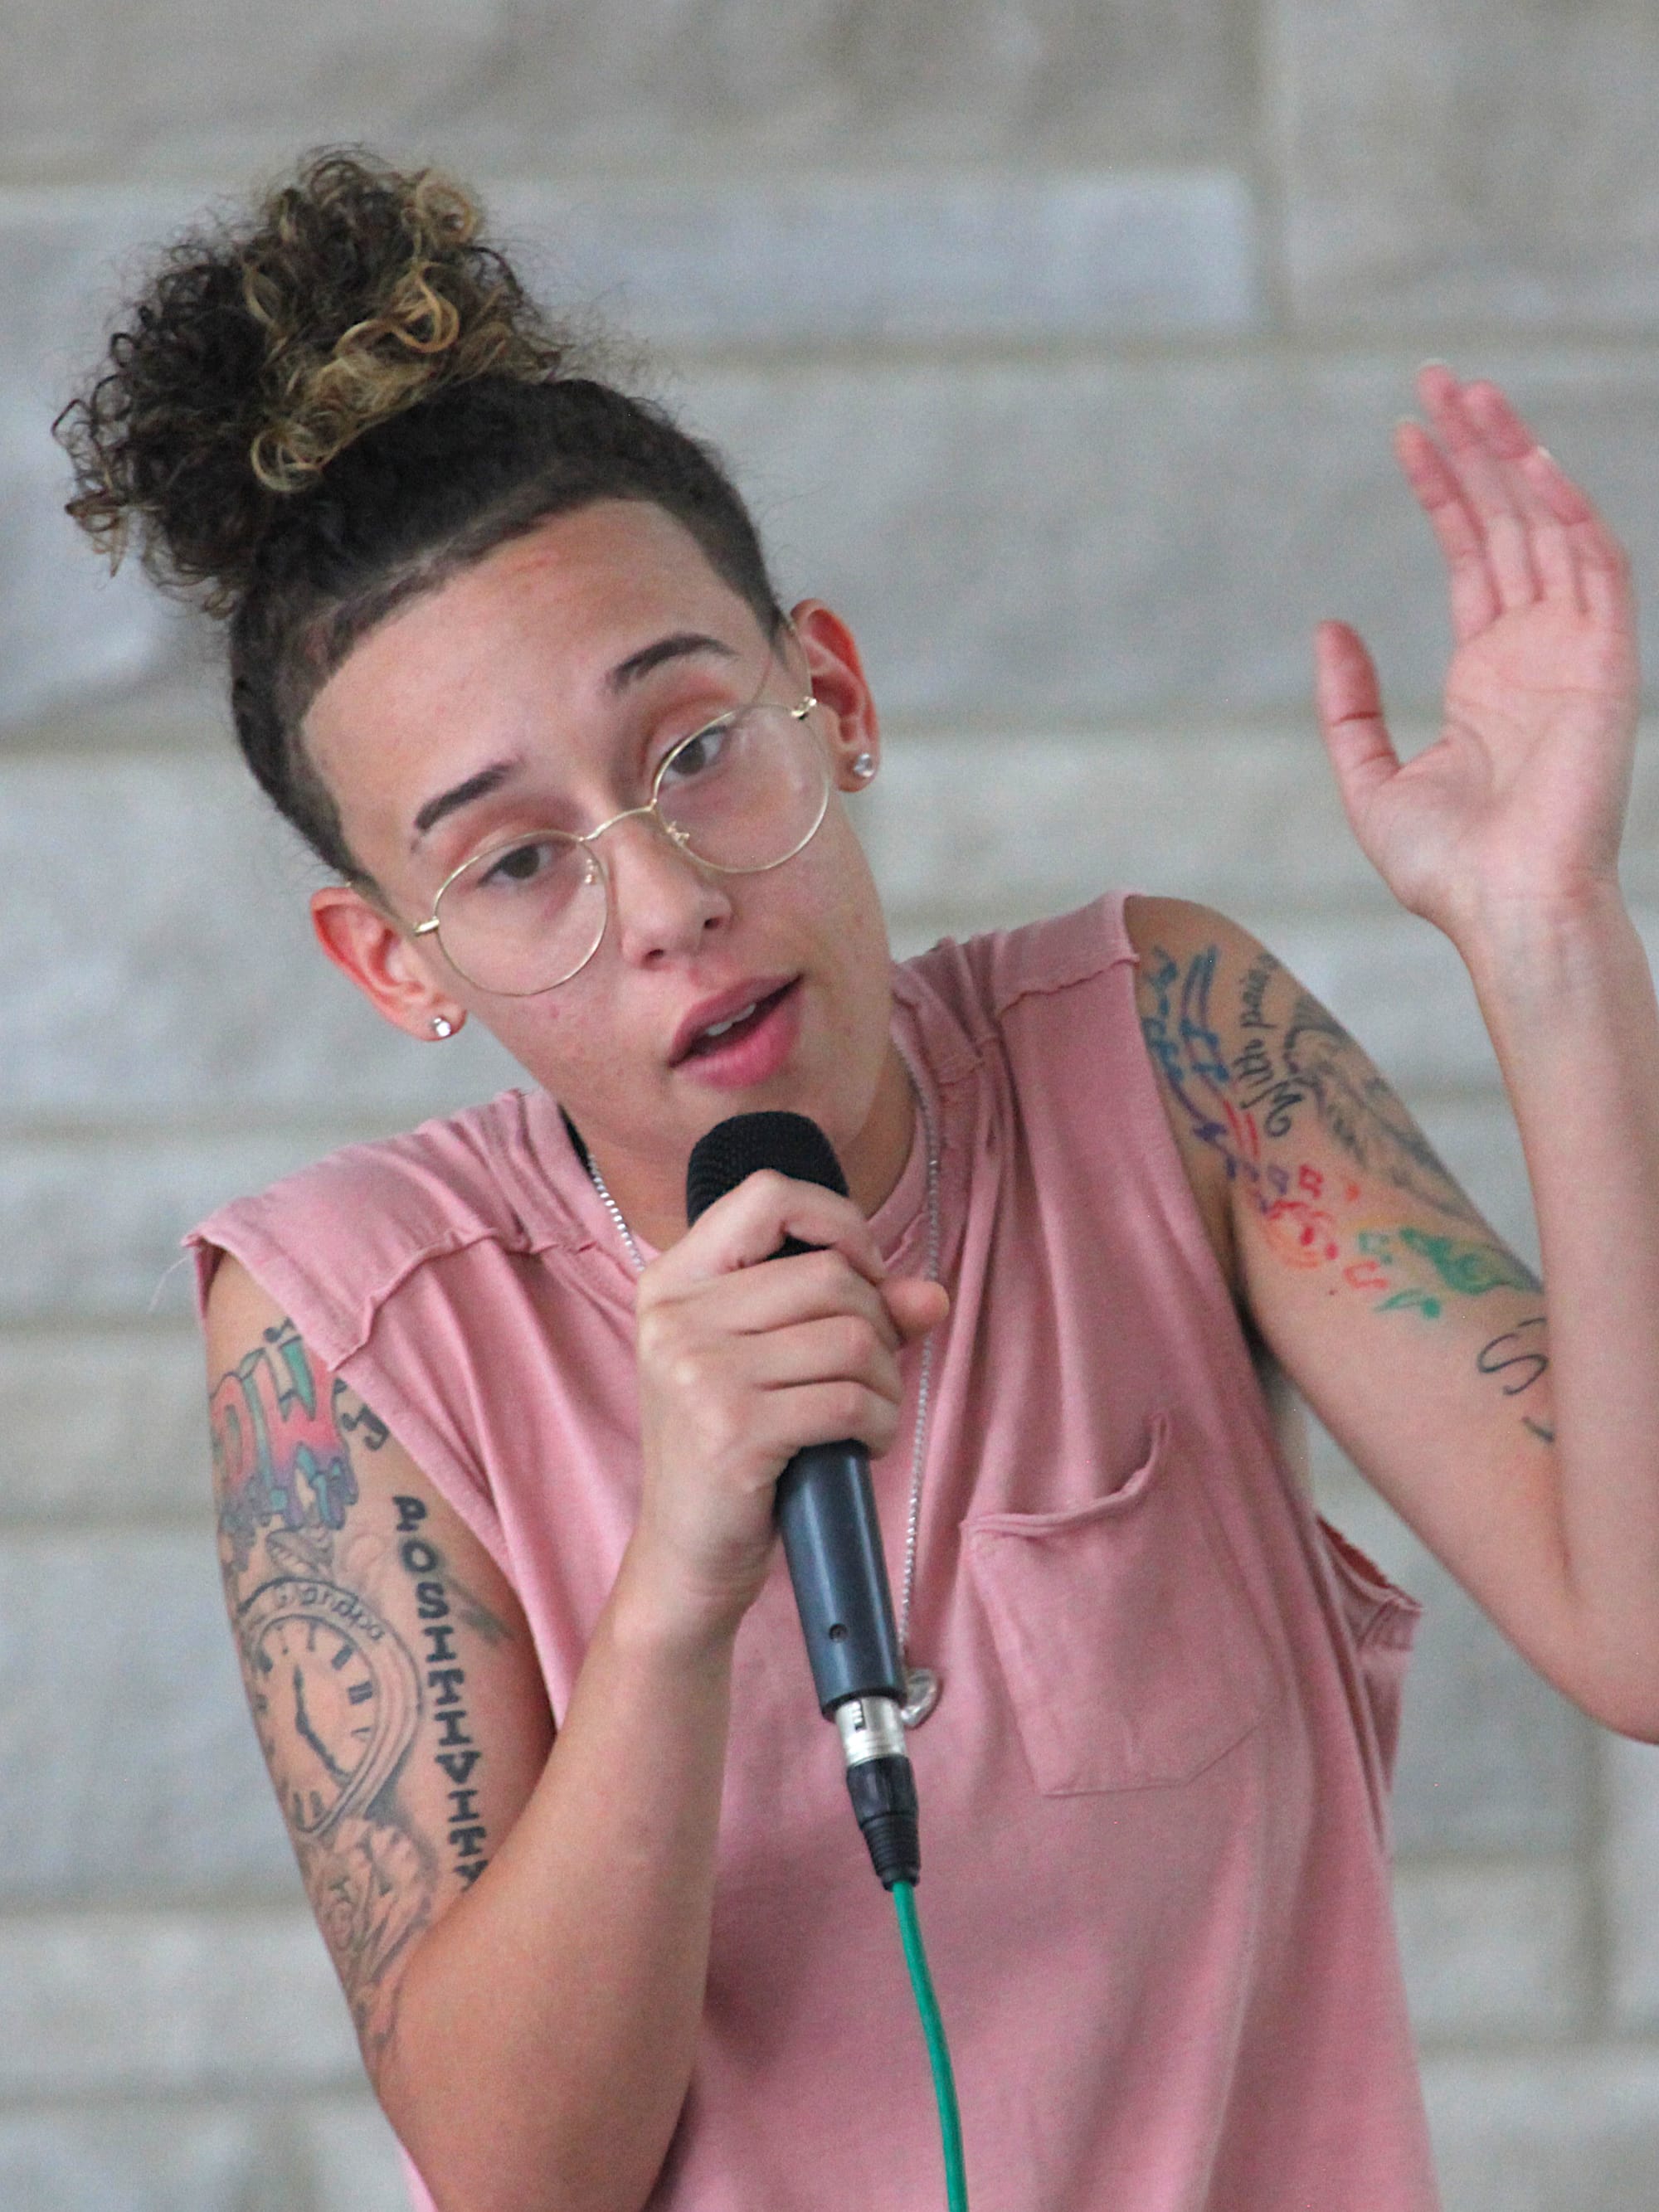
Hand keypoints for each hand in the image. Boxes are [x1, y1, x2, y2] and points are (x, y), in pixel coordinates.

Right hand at [624, 1172, 948, 1646]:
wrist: (687, 1558)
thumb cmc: (735, 1450)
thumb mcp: (776, 1364)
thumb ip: (851, 1313)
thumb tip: (931, 1295)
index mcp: (673, 1282)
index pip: (768, 1195)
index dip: (837, 1223)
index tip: (862, 1275)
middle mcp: (676, 1317)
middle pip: (830, 1274)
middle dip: (878, 1324)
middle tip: (868, 1374)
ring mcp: (698, 1373)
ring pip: (852, 1336)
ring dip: (885, 1380)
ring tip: (865, 1413)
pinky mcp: (732, 1430)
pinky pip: (850, 1399)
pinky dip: (878, 1423)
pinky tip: (862, 1444)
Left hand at [1314, 364, 1639, 944]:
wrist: (1506, 910)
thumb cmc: (1449, 869)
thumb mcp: (1371, 782)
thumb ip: (1349, 707)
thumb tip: (1329, 625)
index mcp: (1489, 675)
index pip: (1469, 555)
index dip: (1442, 490)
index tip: (1406, 432)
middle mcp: (1536, 650)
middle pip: (1507, 522)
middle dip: (1476, 448)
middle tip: (1437, 378)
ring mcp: (1575, 651)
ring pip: (1548, 525)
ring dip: (1513, 456)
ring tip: (1468, 392)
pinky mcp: (1608, 662)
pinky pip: (1596, 566)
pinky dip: (1567, 510)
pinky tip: (1527, 461)